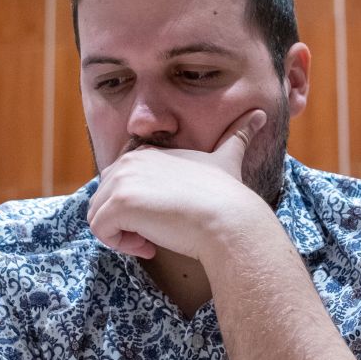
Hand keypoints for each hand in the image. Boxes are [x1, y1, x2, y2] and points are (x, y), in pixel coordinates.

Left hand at [87, 109, 266, 259]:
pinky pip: (100, 231)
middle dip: (125, 221)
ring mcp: (122, 180)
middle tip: (157, 232)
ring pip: (98, 216)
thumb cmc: (227, 197)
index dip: (137, 206)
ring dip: (123, 235)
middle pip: (104, 200)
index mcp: (145, 152)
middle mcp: (129, 160)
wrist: (229, 219)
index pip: (119, 184)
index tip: (164, 217)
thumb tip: (261, 113)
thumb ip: (237, 137)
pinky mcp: (119, 204)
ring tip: (153, 240)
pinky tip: (150, 246)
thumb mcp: (228, 159)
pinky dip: (120, 245)